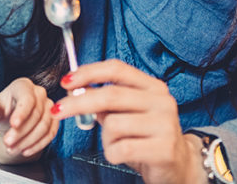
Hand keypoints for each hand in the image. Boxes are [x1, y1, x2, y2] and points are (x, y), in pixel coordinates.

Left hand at [0, 77, 59, 163]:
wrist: (13, 120)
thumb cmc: (4, 110)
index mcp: (23, 85)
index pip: (26, 99)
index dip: (21, 113)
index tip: (13, 125)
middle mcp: (39, 93)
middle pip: (35, 115)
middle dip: (21, 132)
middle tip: (8, 144)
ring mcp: (49, 106)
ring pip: (44, 126)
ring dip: (28, 141)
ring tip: (13, 150)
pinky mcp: (55, 119)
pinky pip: (50, 134)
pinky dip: (38, 145)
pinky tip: (25, 151)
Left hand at [52, 60, 206, 183]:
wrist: (178, 166)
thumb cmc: (147, 137)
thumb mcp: (127, 114)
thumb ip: (106, 101)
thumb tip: (75, 89)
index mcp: (153, 87)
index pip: (117, 69)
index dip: (89, 72)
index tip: (67, 81)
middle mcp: (162, 101)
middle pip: (110, 95)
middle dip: (78, 103)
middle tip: (58, 111)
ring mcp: (165, 124)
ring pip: (113, 125)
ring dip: (105, 138)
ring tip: (117, 143)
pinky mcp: (164, 149)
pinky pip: (120, 149)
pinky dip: (112, 154)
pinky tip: (122, 155)